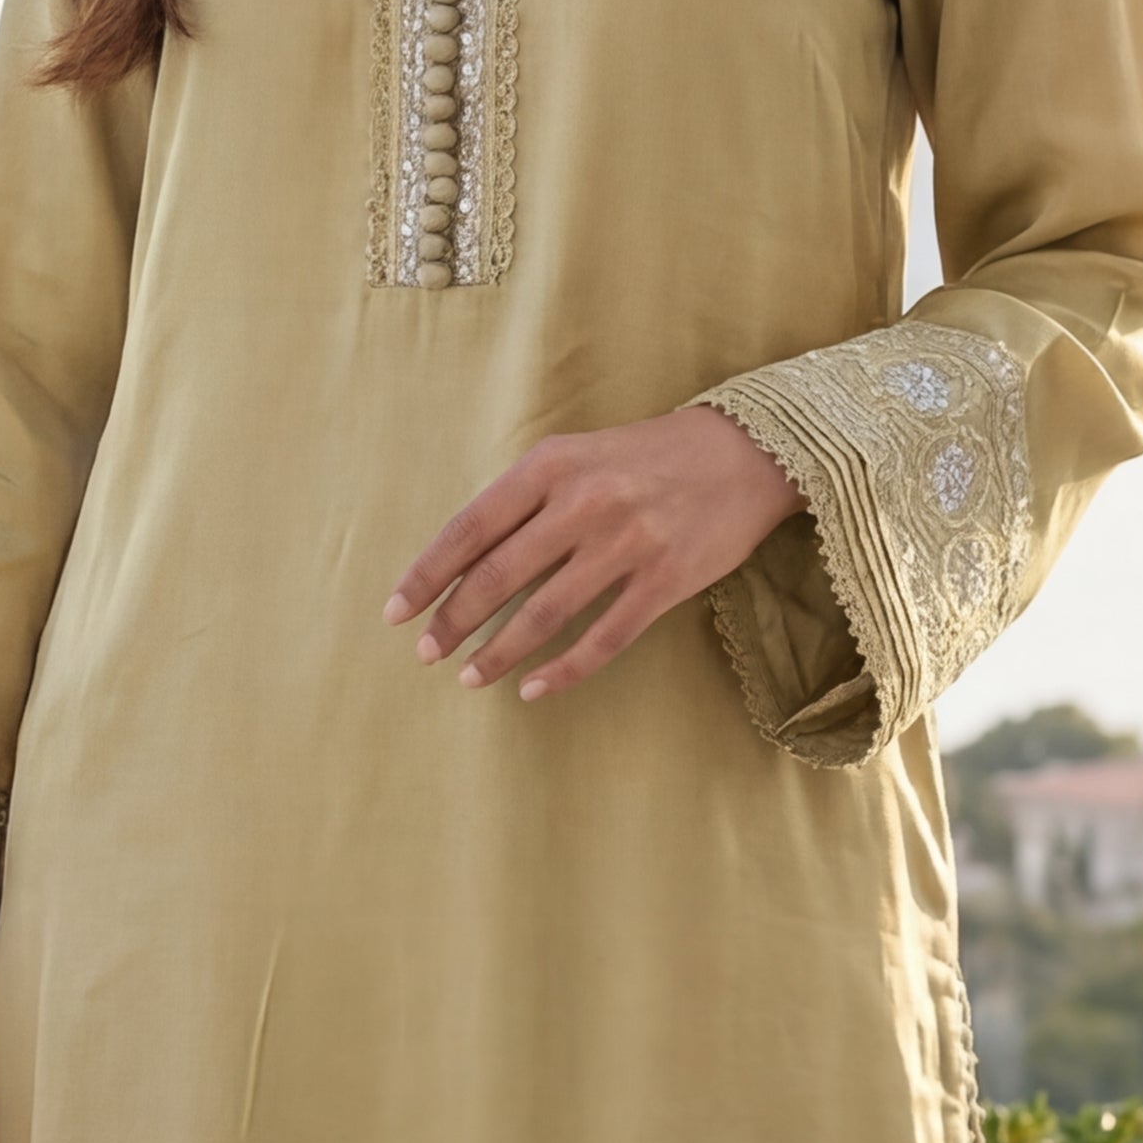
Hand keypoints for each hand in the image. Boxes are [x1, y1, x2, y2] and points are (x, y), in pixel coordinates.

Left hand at [384, 405, 800, 702]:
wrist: (745, 452)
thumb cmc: (647, 457)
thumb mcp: (578, 455)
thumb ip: (527, 499)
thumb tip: (466, 561)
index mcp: (552, 465)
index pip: (471, 527)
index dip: (428, 575)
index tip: (397, 612)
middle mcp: (585, 502)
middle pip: (499, 575)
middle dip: (454, 622)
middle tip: (427, 654)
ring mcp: (627, 543)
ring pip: (545, 613)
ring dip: (500, 652)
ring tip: (471, 677)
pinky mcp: (665, 580)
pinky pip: (603, 638)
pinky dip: (563, 670)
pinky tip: (534, 689)